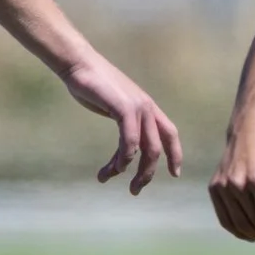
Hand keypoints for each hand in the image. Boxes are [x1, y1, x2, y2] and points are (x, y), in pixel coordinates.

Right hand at [63, 56, 183, 193]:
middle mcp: (147, 107)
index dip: (175, 154)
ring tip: (112, 179)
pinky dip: (124, 158)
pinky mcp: (124, 108)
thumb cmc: (92, 85)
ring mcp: (137, 107)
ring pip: (146, 149)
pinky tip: (114, 168)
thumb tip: (126, 144)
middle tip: (134, 190)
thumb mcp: (113, 107)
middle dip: (147, 173)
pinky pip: (130, 142)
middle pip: (158, 148)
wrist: (78, 64)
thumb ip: (124, 123)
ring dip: (132, 170)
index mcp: (148, 107)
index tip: (175, 173)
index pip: (170, 133)